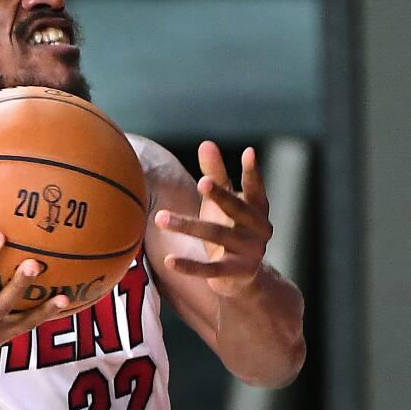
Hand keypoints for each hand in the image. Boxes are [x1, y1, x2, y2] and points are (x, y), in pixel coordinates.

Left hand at [155, 141, 273, 296]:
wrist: (242, 276)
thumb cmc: (229, 227)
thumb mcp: (223, 202)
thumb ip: (216, 174)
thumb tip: (207, 143)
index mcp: (257, 209)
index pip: (255, 188)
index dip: (252, 172)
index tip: (249, 152)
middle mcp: (259, 230)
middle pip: (237, 209)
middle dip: (220, 195)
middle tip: (201, 181)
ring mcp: (250, 252)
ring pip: (217, 236)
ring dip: (188, 226)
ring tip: (159, 217)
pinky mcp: (235, 273)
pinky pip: (209, 269)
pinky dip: (189, 265)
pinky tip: (168, 260)